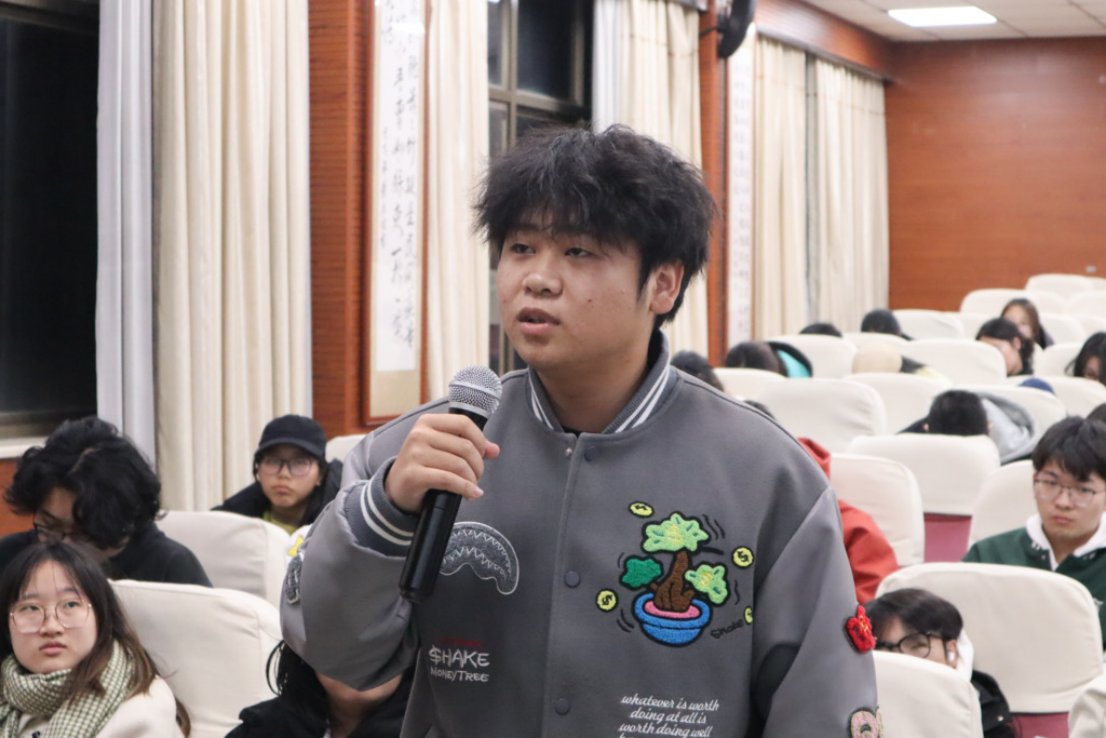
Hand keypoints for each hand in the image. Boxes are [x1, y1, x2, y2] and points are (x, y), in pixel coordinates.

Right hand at [384, 414, 500, 512]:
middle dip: (478, 465)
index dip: (479, 440)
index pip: (464, 423)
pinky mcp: (414, 475)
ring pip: (459, 465)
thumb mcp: (444, 451)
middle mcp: (419, 434)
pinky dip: (465, 488)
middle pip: (465, 447)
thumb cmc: (424, 466)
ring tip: (472, 487)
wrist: (396, 489)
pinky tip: (471, 494)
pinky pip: (449, 480)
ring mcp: (415, 454)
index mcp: (427, 422)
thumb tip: (495, 449)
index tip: (482, 454)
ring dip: (472, 479)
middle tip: (477, 477)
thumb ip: (469, 446)